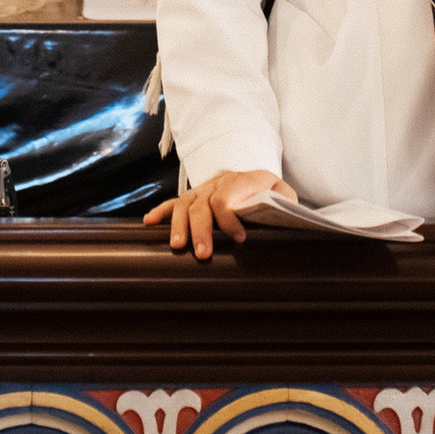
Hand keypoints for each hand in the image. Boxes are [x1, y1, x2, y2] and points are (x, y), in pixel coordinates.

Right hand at [144, 169, 295, 258]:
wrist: (263, 182)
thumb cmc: (274, 197)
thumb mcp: (285, 197)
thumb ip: (283, 203)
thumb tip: (275, 214)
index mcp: (245, 180)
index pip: (227, 196)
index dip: (229, 218)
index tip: (239, 238)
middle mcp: (221, 181)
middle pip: (203, 203)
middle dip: (201, 230)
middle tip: (202, 253)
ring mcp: (204, 188)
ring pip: (185, 203)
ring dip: (179, 225)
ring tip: (177, 246)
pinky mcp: (195, 196)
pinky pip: (174, 201)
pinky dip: (161, 211)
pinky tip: (149, 221)